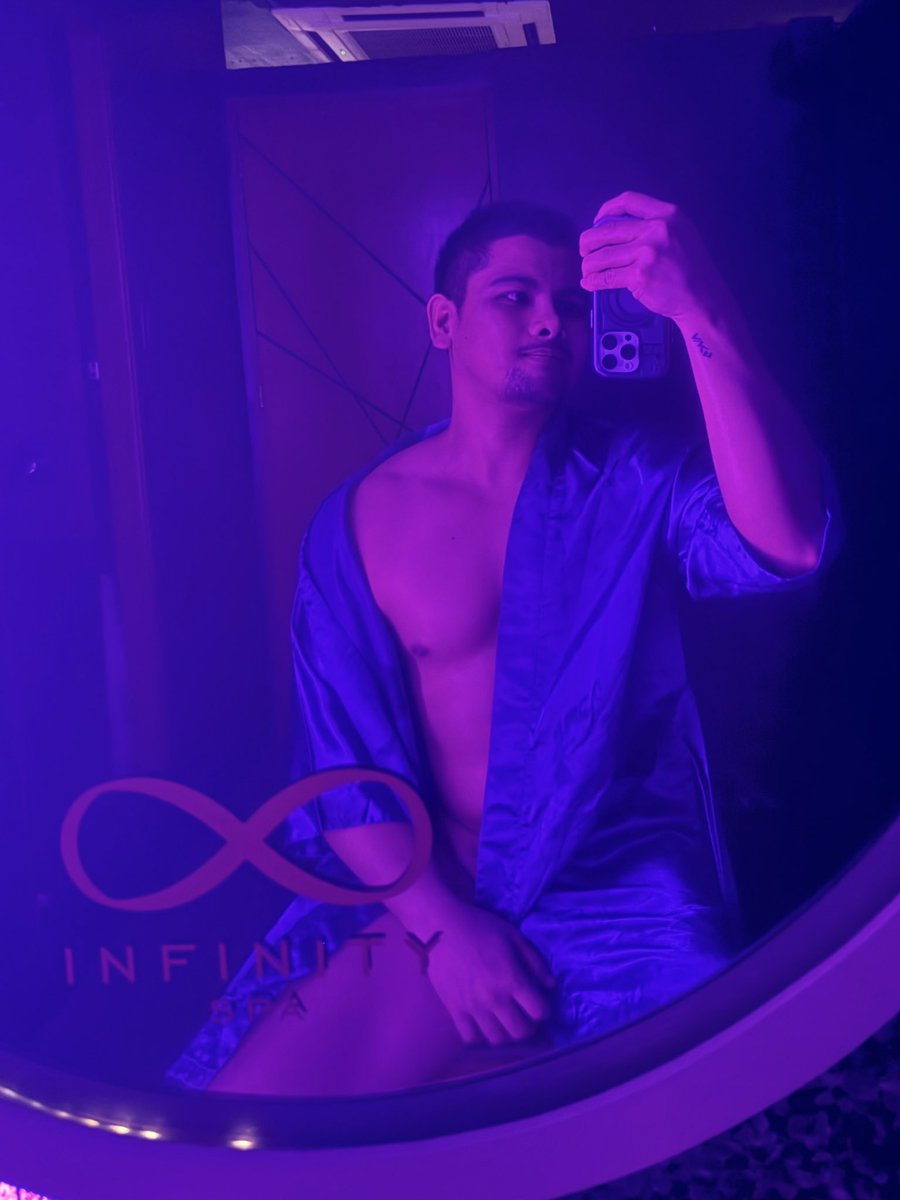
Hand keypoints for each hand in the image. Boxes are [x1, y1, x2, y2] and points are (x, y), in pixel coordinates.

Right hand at [425, 902, 555, 1046]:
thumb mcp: (514, 937)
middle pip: (521, 1032)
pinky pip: (470, 1037)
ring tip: (505, 1020)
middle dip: (528, 1026)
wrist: (441, 928)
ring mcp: (473, 1007)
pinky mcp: (454, 1009)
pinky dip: (479, 1035)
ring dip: (506, 1032)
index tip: (539, 1002)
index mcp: (512, 979)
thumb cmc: (481, 927)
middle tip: (524, 1015)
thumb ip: (535, 962)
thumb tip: (550, 986)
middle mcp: (494, 999)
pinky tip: (482, 1023)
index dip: (544, 1009)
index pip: (539, 1011)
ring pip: (497, 1039)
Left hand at [578, 190, 731, 325]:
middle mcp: (656, 230)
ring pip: (602, 256)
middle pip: (607, 230)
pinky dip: (593, 282)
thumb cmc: (690, 267)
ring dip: (588, 265)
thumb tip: (618, 225)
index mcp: (667, 214)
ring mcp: (647, 253)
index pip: (628, 201)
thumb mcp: (681, 233)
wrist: (702, 296)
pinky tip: (589, 283)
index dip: (606, 210)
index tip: (597, 220)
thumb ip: (655, 224)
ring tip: (587, 270)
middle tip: (584, 250)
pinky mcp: (639, 276)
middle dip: (588, 241)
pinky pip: (606, 277)